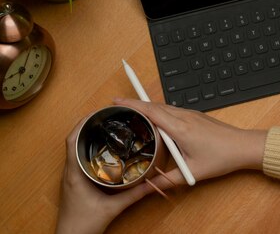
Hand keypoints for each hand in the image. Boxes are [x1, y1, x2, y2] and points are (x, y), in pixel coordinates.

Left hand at [57, 117, 154, 233]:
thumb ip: (135, 194)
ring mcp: (70, 177)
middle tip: (103, 117)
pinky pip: (77, 160)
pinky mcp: (73, 183)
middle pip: (72, 141)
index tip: (95, 114)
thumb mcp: (114, 207)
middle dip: (87, 126)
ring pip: (74, 150)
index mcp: (74, 174)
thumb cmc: (83, 225)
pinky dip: (87, 150)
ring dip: (86, 137)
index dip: (81, 123)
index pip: (71, 140)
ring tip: (103, 128)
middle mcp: (69, 173)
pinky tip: (100, 150)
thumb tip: (152, 183)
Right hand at [113, 98, 266, 188]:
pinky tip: (157, 120)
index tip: (116, 101)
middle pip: (155, 106)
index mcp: (180, 128)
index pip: (150, 111)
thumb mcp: (192, 172)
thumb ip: (168, 179)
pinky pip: (174, 110)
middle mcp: (185, 117)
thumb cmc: (222, 157)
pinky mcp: (198, 117)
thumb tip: (150, 186)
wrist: (244, 146)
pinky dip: (161, 111)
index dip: (132, 105)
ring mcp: (192, 115)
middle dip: (135, 104)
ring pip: (165, 107)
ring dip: (149, 107)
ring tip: (133, 112)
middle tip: (118, 107)